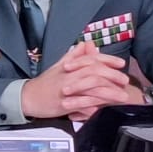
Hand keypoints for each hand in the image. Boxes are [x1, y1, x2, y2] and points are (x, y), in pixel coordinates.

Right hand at [20, 40, 143, 119]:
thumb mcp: (59, 65)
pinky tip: (104, 107)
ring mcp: (66, 90)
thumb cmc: (45, 83)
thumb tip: (87, 44)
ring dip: (109, 93)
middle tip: (125, 81)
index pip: (92, 59)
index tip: (121, 64)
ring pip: (91, 88)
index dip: (108, 60)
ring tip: (122, 97)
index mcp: (69, 66)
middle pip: (95, 72)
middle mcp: (69, 76)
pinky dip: (94, 105)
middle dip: (113, 76)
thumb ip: (74, 55)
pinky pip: (82, 104)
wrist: (27, 97)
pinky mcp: (63, 105)